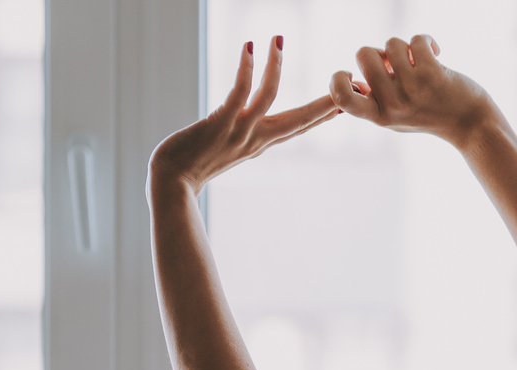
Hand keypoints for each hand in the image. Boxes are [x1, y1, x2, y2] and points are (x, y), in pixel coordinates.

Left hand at [150, 37, 338, 193]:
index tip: (342, 104)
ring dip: (276, 66)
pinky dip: (247, 69)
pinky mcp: (219, 123)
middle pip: (299, 118)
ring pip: (268, 96)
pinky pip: (239, 93)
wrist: (169, 182)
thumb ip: (240, 137)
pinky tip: (250, 47)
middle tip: (346, 83)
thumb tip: (246, 128)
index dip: (320, 115)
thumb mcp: (225, 149)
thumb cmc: (191, 165)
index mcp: (259, 144)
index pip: (297, 127)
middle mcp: (255, 138)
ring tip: (278, 40)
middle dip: (323, 102)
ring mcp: (239, 131)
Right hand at [329, 35, 496, 143]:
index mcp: (379, 116)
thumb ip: (374, 102)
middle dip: (380, 51)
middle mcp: (392, 104)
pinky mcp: (431, 74)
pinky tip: (435, 52)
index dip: (338, 78)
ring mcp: (411, 88)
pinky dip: (425, 40)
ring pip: (391, 43)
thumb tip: (358, 80)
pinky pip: (416, 39)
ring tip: (418, 61)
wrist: (471, 124)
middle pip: (364, 54)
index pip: (342, 98)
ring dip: (405, 47)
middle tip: (396, 64)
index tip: (354, 74)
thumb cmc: (430, 116)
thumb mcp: (396, 117)